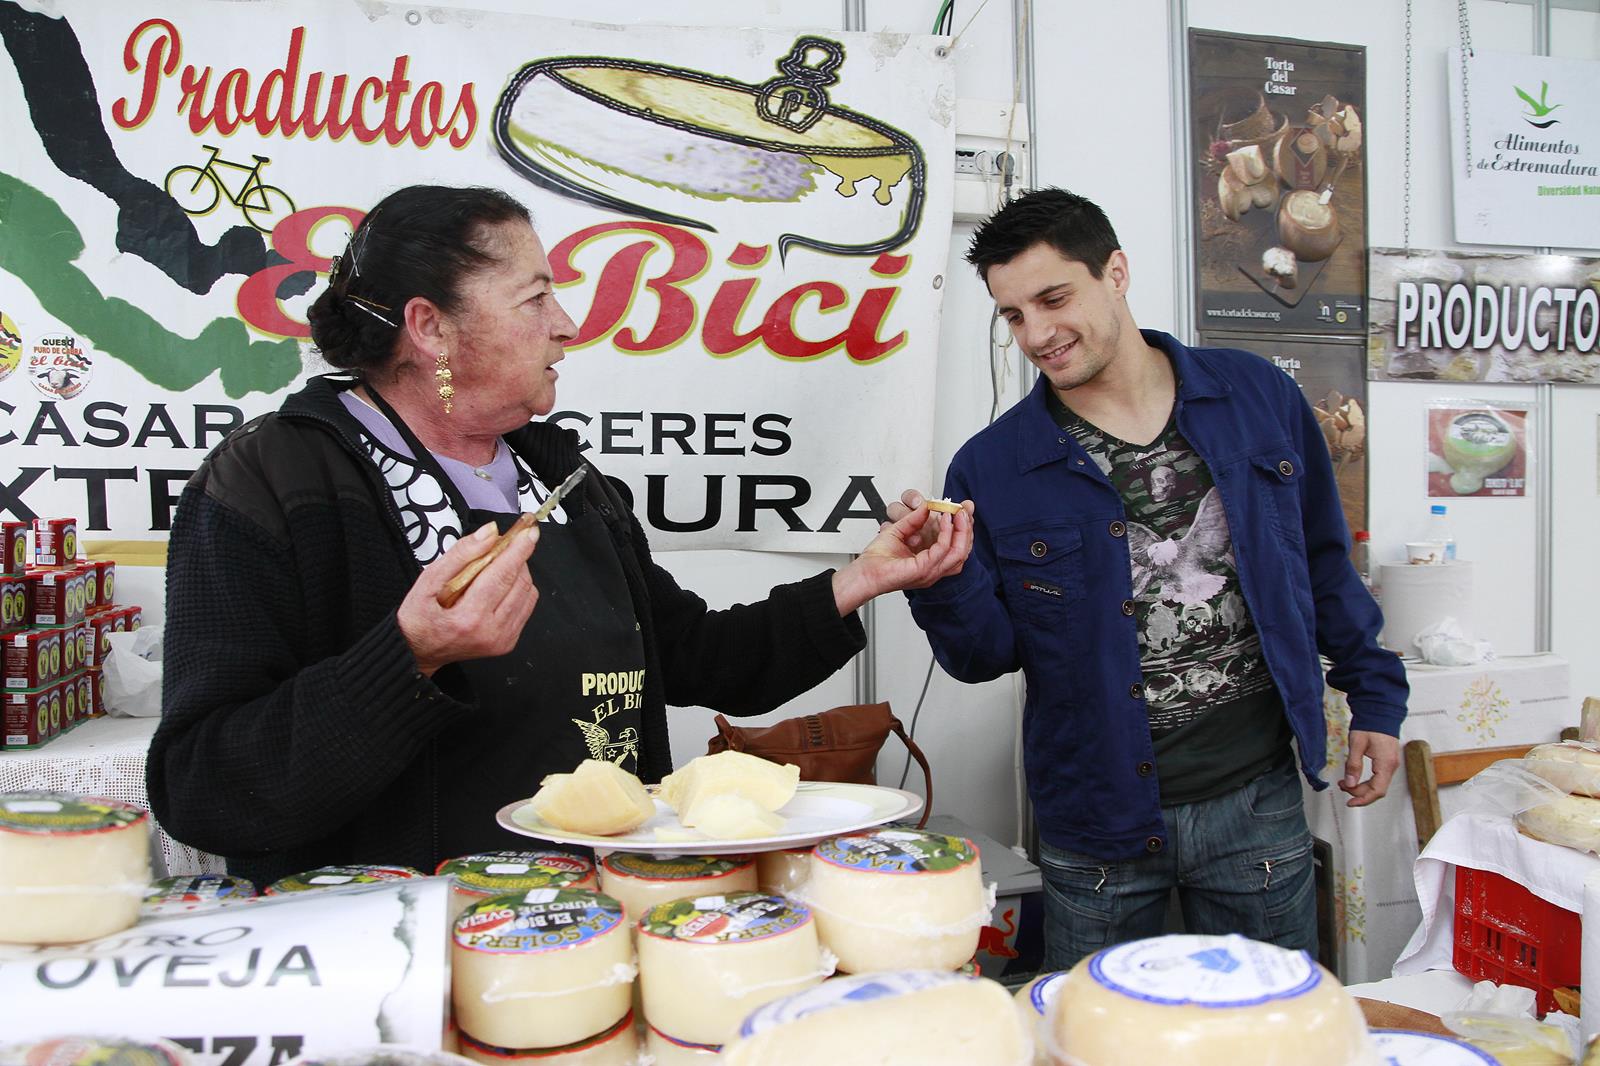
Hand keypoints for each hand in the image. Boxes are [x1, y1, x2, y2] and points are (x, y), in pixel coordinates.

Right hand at [397, 521, 539, 675]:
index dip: (518, 550)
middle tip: (506, 543)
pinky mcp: (508, 642)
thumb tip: (489, 532)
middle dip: (518, 556)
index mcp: (468, 618)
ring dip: (519, 571)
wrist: (420, 650)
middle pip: (519, 582)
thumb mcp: (429, 579)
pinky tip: (500, 584)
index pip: (502, 575)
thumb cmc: (420, 615)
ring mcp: (502, 639)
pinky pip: (526, 606)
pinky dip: (518, 589)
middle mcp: (490, 631)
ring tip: (497, 566)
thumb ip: (461, 553)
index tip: (529, 531)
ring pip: (527, 592)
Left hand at [831, 493, 974, 614]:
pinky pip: (942, 549)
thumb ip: (913, 519)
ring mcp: (930, 572)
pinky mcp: (923, 570)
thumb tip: (926, 506)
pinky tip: (945, 520)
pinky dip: (947, 532)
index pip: (958, 549)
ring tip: (958, 513)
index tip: (962, 512)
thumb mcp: (899, 531)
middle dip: (967, 529)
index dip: (964, 530)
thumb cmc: (877, 560)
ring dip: (962, 530)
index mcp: (932, 564)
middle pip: (963, 551)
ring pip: (959, 552)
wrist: (863, 572)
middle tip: (963, 511)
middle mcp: (934, 570)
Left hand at [1340, 730, 1399, 806]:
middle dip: (1358, 792)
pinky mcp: (1387, 761)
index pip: (1377, 791)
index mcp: (1386, 764)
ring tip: (1345, 781)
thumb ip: (1353, 765)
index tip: (1350, 803)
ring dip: (1361, 786)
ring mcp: (1391, 764)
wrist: (1379, 711)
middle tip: (1342, 785)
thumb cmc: (1369, 725)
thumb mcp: (1357, 744)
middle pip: (1377, 790)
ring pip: (1377, 784)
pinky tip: (1354, 776)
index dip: (1363, 800)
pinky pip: (1378, 777)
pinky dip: (1366, 781)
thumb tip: (1350, 783)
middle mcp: (1391, 766)